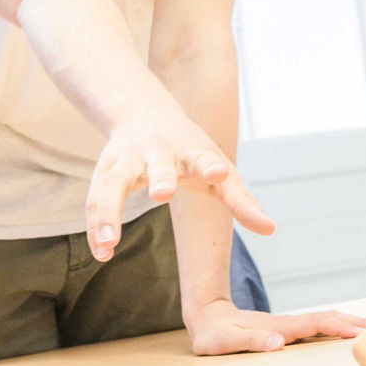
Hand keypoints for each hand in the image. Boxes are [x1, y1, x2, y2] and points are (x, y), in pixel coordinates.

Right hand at [86, 110, 273, 260]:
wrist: (143, 112)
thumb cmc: (191, 151)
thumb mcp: (218, 169)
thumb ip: (241, 201)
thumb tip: (270, 230)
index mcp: (192, 151)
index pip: (205, 158)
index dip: (211, 167)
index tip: (219, 176)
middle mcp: (159, 152)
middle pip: (159, 163)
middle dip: (161, 177)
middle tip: (163, 194)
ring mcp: (129, 158)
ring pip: (114, 182)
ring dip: (110, 211)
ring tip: (109, 242)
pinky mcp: (106, 169)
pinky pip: (95, 199)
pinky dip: (96, 227)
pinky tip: (102, 253)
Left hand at [186, 298, 365, 355]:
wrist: (207, 319)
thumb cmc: (216, 334)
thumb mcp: (227, 341)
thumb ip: (251, 342)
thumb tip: (278, 343)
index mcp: (282, 327)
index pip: (320, 323)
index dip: (344, 327)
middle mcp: (291, 324)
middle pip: (333, 319)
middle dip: (360, 324)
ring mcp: (292, 326)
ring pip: (330, 322)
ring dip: (355, 325)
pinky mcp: (291, 330)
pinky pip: (323, 328)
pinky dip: (342, 329)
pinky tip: (352, 337)